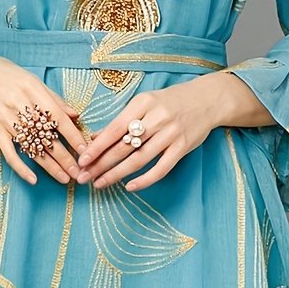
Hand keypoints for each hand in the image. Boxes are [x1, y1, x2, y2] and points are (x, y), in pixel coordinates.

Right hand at [0, 42, 85, 185]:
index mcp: (33, 91)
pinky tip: (33, 179)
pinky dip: (21, 168)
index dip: (74, 137)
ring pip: (32, 148)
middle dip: (66, 158)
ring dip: (50, 167)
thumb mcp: (31, 79)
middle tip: (80, 172)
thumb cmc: (4, 74)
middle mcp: (20, 106)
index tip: (86, 151)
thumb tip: (75, 116)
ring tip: (64, 179)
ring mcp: (6, 119)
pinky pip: (9, 153)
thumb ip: (54, 98)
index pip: (59, 119)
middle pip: (48, 138)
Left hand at [76, 70, 274, 190]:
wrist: (207, 100)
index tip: (81, 160)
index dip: (96, 146)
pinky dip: (145, 180)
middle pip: (123, 146)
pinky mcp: (182, 147)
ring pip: (139, 159)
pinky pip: (161, 168)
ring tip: (100, 183)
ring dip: (117, 174)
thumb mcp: (144, 103)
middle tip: (84, 177)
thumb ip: (121, 121)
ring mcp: (171, 134)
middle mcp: (156, 118)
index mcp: (143, 103)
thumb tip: (94, 137)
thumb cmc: (170, 101)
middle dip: (101, 163)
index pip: (114, 128)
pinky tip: (129, 187)